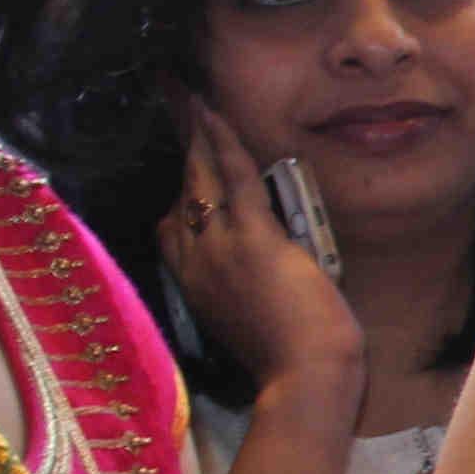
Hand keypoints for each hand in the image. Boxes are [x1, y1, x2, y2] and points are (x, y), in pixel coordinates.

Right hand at [167, 105, 369, 411]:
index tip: (184, 164)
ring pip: (201, 177)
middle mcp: (195, 264)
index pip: (173, 229)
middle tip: (171, 102)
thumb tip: (264, 261)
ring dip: (195, 130)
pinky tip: (214, 113)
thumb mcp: (253, 322)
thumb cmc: (291, 362)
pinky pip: (234, 177)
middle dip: (177, 145)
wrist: (303, 380)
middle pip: (179, 192)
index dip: (179, 193)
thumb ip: (246, 289)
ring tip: (187, 93)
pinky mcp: (253, 238)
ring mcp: (220, 249)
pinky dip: (223, 141)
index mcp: (195, 288)